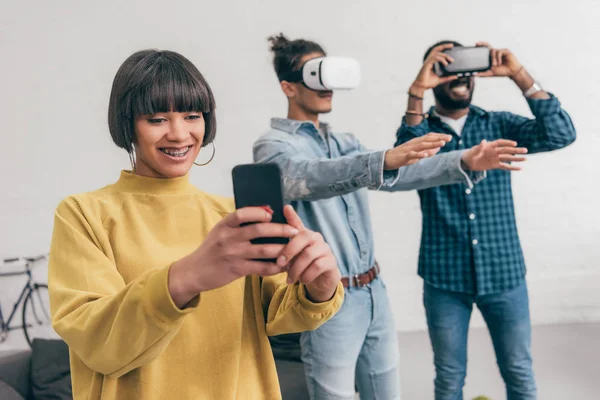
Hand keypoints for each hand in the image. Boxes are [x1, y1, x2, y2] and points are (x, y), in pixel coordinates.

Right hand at [169, 207, 299, 306]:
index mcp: (224, 225)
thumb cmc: (212, 249)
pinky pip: (260, 268)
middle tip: (294, 231)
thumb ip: (238, 224)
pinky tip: (283, 265)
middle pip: (259, 230)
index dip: (259, 212)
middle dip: (280, 229)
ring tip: (293, 248)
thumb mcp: (220, 231)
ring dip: (281, 249)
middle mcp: (229, 238)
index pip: (242, 214)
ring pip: (263, 250)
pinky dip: (274, 266)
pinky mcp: (237, 270)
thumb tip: (266, 212)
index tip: (272, 213)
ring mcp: (233, 254)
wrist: (194, 271)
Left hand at [276, 206, 340, 302]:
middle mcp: (316, 238)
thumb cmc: (302, 266)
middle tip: (279, 264)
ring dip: (296, 269)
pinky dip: (306, 275)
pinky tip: (302, 280)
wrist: (319, 281)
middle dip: (288, 251)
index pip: (297, 223)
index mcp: (305, 234)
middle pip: (303, 237)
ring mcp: (325, 248)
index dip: (292, 215)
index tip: (285, 207)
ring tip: (290, 279)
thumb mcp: (292, 257)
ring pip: (308, 255)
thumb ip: (284, 246)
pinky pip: (317, 266)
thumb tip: (270, 233)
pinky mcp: (331, 261)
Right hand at [384, 133, 452, 169]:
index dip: (439, 136)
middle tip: (450, 138)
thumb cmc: (402, 156)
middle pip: (428, 139)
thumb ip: (427, 151)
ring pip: (422, 145)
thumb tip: (438, 148)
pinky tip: (426, 155)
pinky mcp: (404, 156)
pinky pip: (412, 155)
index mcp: (417, 142)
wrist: (387, 159)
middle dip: (439, 138)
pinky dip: (419, 154)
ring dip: (432, 144)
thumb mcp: (417, 154)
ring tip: (442, 143)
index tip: (449, 137)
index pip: (430, 136)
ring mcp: (409, 149)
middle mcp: (414, 143)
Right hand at [410, 43, 458, 94]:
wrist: (421, 87)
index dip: (443, 48)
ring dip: (445, 56)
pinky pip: (434, 58)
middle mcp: (429, 61)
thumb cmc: (428, 83)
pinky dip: (441, 60)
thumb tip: (455, 76)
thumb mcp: (440, 80)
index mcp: (432, 63)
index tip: (451, 46)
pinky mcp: (427, 65)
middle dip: (444, 46)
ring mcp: (428, 62)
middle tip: (452, 46)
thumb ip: (448, 78)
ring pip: (437, 54)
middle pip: (436, 49)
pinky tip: (445, 64)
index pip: (437, 52)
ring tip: (451, 61)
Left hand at [461, 139, 527, 170]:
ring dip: (517, 158)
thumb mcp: (473, 151)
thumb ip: (479, 147)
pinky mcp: (495, 165)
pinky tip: (519, 168)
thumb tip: (483, 141)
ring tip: (525, 159)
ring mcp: (496, 158)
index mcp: (490, 146)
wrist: (468, 162)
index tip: (515, 143)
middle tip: (525, 150)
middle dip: (516, 150)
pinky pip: (505, 166)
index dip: (507, 142)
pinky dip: (511, 167)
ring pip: (508, 158)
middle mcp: (495, 151)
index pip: (500, 143)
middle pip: (507, 150)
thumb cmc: (470, 154)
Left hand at [475, 42, 522, 77]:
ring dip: (493, 58)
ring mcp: (500, 51)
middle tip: (477, 43)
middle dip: (482, 44)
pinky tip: (499, 63)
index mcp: (491, 57)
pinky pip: (499, 52)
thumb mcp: (490, 73)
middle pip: (488, 46)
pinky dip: (498, 58)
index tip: (475, 44)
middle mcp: (495, 53)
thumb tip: (474, 74)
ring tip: (494, 65)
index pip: (485, 50)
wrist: (512, 72)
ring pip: (493, 50)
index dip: (480, 46)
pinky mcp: (505, 51)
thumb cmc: (502, 71)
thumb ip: (482, 73)